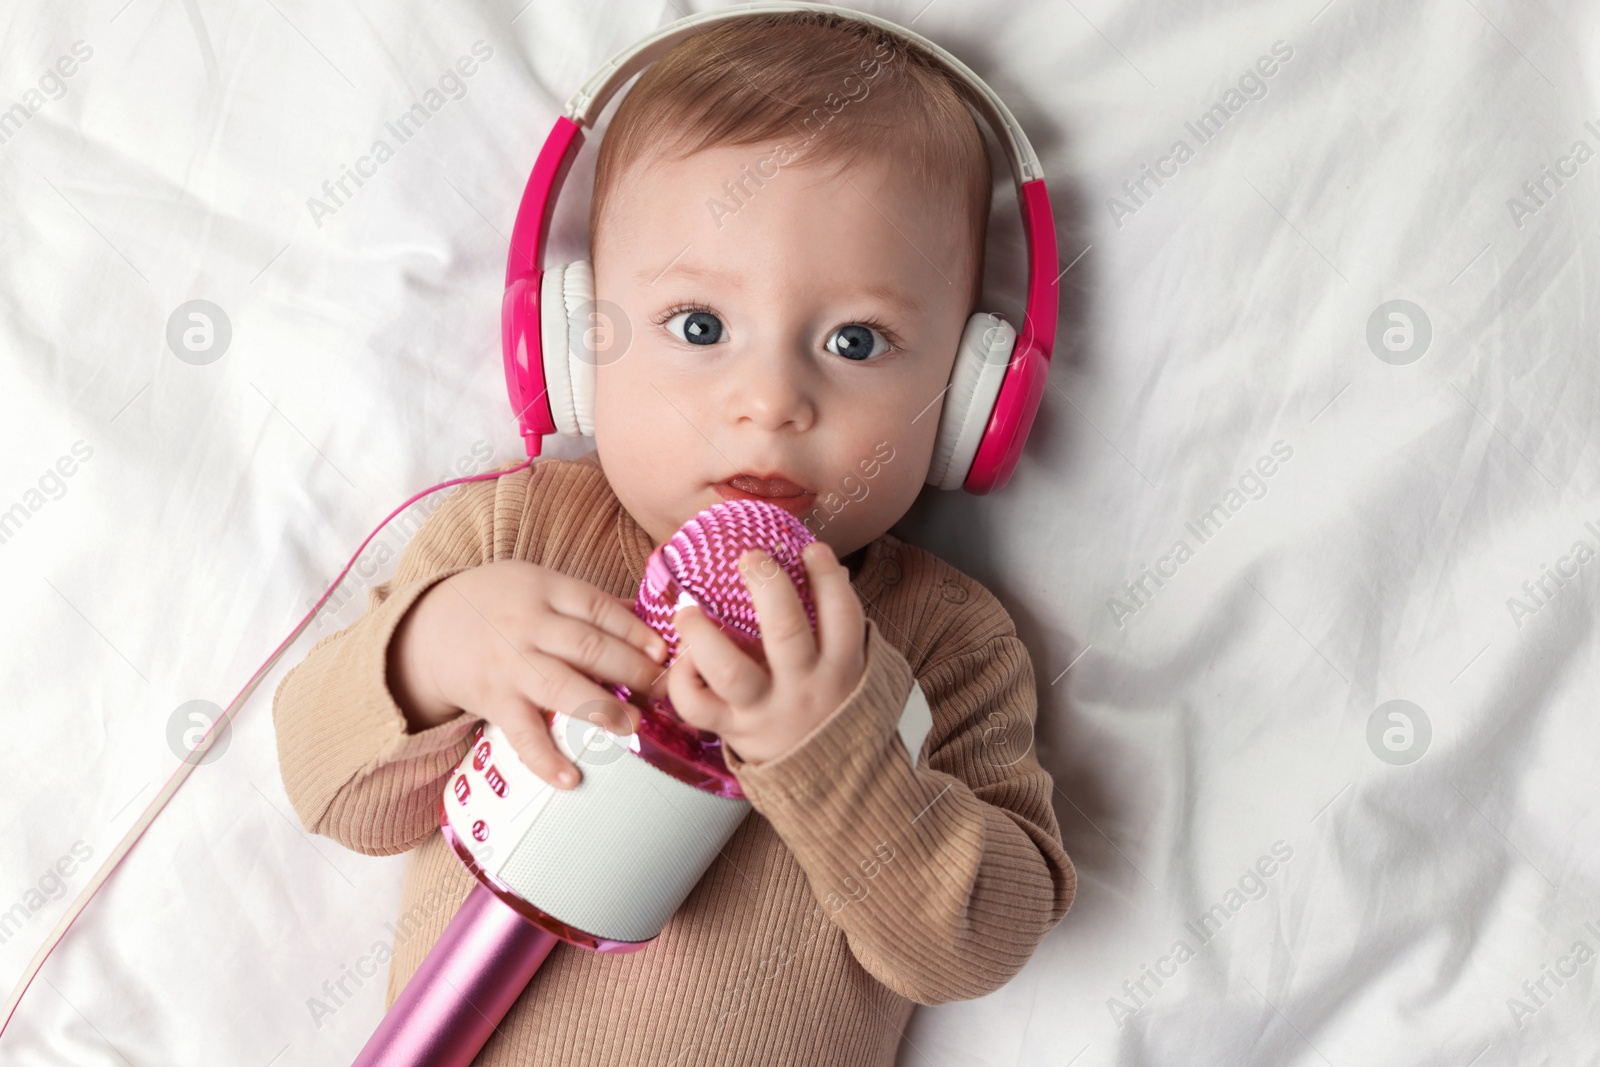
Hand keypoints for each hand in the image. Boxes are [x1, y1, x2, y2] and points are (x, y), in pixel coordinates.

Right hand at [387, 559, 669, 789]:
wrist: (428, 627)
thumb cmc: (499, 604)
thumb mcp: (539, 585)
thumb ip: (588, 604)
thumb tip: (649, 623)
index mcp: (546, 590)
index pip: (599, 608)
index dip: (636, 631)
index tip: (664, 653)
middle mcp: (529, 626)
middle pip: (587, 646)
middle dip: (631, 669)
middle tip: (662, 690)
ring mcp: (510, 665)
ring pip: (560, 686)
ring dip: (601, 708)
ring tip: (633, 727)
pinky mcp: (493, 700)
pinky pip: (522, 733)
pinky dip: (545, 759)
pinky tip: (571, 779)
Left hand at [666, 540, 866, 765]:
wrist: (830, 779)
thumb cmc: (831, 705)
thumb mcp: (849, 667)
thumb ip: (838, 625)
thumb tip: (828, 566)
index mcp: (840, 667)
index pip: (842, 615)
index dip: (828, 577)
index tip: (812, 549)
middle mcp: (804, 687)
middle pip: (787, 632)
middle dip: (768, 587)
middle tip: (751, 558)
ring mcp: (765, 710)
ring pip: (731, 671)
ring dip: (705, 635)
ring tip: (688, 608)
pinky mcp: (732, 729)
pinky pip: (698, 706)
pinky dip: (684, 678)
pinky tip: (684, 655)